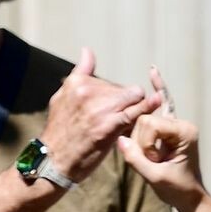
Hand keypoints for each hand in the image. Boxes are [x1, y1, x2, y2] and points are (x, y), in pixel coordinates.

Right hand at [39, 48, 165, 184]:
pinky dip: (148, 106)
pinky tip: (157, 102)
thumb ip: (79, 74)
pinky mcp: (110, 124)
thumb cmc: (59, 133)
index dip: (115, 97)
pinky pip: (136, 111)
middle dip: (125, 103)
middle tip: (119, 121)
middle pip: (123, 89)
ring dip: (136, 108)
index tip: (115, 108)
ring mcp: (100, 107)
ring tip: (127, 124)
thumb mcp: (61, 98)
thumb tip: (87, 50)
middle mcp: (88, 91)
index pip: (109, 82)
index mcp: (77, 83)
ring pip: (133, 96)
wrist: (53, 161)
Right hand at [115, 66, 206, 210]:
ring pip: (144, 120)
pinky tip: (153, 70)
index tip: (152, 162)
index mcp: (184, 131)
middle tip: (153, 162)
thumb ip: (137, 159)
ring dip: (142, 141)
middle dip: (142, 143)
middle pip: (145, 120)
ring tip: (154, 159)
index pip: (150, 124)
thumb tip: (119, 140)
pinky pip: (162, 103)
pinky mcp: (170, 127)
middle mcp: (182, 123)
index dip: (144, 144)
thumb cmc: (177, 189)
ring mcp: (176, 124)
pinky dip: (158, 88)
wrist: (189, 198)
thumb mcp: (156, 178)